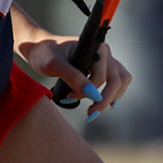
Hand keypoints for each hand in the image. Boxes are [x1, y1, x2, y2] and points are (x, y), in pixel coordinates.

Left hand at [16, 35, 132, 117]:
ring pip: (121, 80)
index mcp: (95, 46)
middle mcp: (104, 51)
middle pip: (116, 80)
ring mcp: (106, 59)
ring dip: (112, 97)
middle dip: (104, 100)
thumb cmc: (45, 54)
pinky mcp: (104, 66)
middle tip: (89, 115)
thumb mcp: (54, 65)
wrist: (40, 48)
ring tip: (94, 109)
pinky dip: (113, 94)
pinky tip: (99, 101)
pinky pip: (118, 81)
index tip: (71, 98)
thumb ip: (73, 77)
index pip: (102, 76)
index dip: (90, 92)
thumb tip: (93, 94)